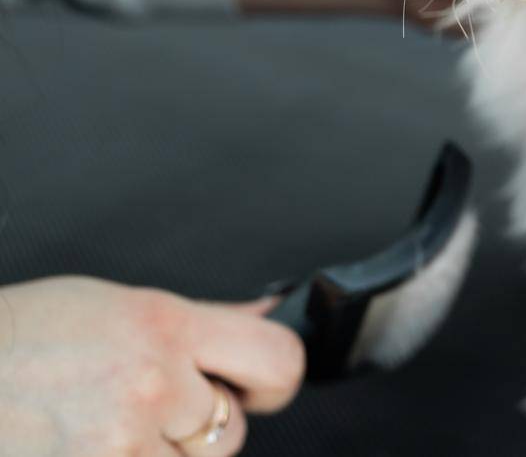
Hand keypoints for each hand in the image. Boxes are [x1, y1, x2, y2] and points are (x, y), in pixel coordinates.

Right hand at [0, 276, 303, 455]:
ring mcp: (120, 441)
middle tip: (150, 410)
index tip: (259, 386)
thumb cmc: (24, 335)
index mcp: (165, 326)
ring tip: (104, 426)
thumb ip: (202, 320)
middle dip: (200, 426)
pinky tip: (88, 444)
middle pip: (230, 429)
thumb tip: (267, 315)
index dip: (275, 380)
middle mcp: (151, 383)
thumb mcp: (118, 306)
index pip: (277, 358)